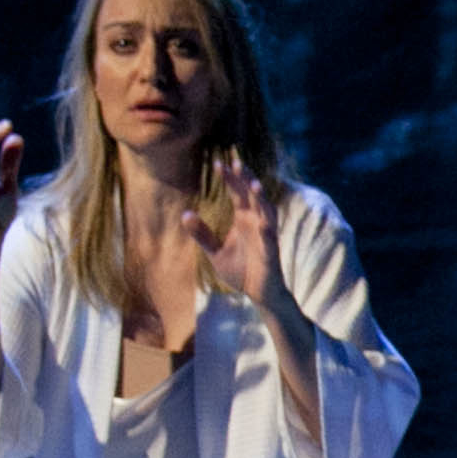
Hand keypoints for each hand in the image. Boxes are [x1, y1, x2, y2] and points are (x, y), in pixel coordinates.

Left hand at [188, 158, 282, 305]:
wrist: (259, 295)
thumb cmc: (241, 271)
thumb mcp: (215, 253)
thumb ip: (202, 234)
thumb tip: (185, 214)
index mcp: (244, 219)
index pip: (237, 193)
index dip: (230, 178)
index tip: (218, 162)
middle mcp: (256, 223)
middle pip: (252, 196)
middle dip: (246, 179)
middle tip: (237, 162)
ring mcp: (266, 237)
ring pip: (267, 212)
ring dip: (262, 199)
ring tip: (254, 184)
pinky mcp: (271, 254)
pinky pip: (271, 240)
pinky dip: (268, 231)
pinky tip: (263, 224)